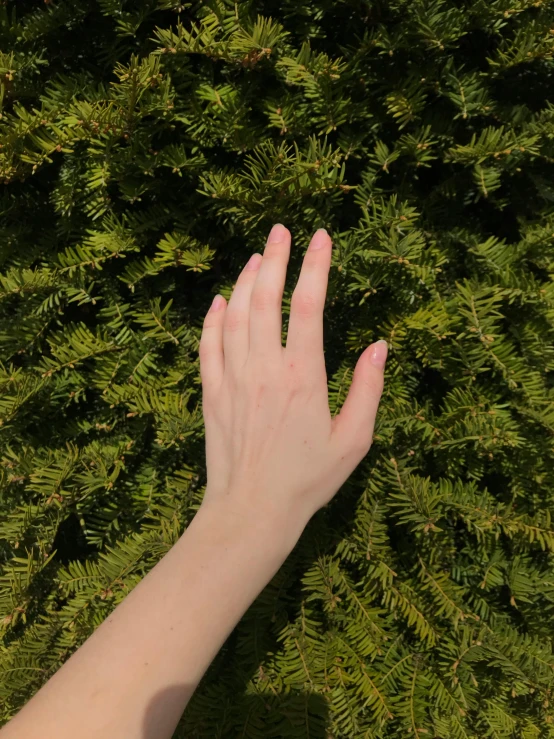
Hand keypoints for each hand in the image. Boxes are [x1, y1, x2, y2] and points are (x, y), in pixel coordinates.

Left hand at [199, 224, 387, 535]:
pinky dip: (213, 317)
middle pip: (265, 299)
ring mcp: (232, 379)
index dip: (315, 266)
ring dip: (245, 280)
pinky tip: (220, 300)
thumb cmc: (308, 480)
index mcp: (303, 377)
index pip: (308, 306)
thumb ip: (368, 389)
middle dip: (275, 258)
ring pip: (234, 315)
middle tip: (280, 230)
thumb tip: (379, 346)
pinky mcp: (211, 393)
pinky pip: (208, 344)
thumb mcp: (353, 440)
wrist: (251, 511)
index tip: (320, 237)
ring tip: (257, 257)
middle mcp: (264, 369)